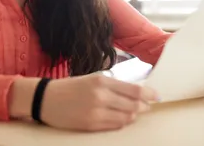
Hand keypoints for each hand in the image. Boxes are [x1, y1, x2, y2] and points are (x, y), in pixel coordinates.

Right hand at [41, 73, 157, 130]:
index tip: (157, 96)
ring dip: (133, 115)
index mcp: (102, 80)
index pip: (134, 89)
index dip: (149, 94)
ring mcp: (96, 111)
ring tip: (133, 112)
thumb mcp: (93, 78)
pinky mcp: (91, 124)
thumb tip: (137, 92)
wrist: (46, 98)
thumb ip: (114, 85)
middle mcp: (100, 95)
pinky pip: (115, 126)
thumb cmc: (71, 87)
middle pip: (133, 105)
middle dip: (144, 107)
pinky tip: (121, 119)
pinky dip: (122, 122)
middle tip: (147, 106)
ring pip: (126, 117)